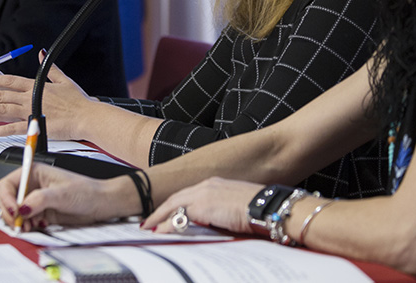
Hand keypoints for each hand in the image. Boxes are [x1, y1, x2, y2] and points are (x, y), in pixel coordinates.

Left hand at [0, 49, 95, 137]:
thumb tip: (41, 52)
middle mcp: (29, 97)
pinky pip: (12, 128)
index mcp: (35, 85)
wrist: (87, 116)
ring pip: (1, 109)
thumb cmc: (78, 101)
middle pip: (0, 94)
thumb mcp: (63, 79)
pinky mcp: (34, 125)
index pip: (9, 80)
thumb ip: (50, 66)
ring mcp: (30, 111)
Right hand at [0, 163, 134, 230]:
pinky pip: (25, 221)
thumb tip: (21, 208)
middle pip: (7, 200)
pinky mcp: (40, 213)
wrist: (100, 204)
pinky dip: (26, 226)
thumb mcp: (62, 194)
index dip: (6, 198)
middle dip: (11, 213)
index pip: (8, 184)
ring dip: (18, 221)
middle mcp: (32, 186)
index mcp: (34, 173)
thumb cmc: (86, 191)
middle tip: (20, 223)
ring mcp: (35, 200)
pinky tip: (36, 226)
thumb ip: (39, 200)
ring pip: (15, 212)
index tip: (14, 211)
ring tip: (29, 226)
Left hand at [141, 177, 260, 234]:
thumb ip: (220, 210)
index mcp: (214, 184)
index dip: (176, 204)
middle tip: (150, 220)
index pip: (188, 194)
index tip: (166, 213)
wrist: (266, 207)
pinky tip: (160, 231)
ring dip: (160, 216)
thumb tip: (213, 221)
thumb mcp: (235, 206)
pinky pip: (178, 216)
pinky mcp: (202, 206)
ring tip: (150, 226)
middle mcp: (206, 185)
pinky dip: (167, 224)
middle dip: (162, 210)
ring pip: (174, 204)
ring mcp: (203, 194)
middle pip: (176, 197)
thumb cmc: (257, 209)